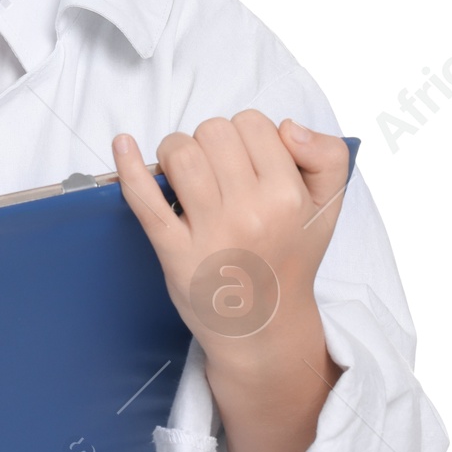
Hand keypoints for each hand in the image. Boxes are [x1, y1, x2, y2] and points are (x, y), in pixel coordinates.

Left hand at [111, 112, 350, 362]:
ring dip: (175, 152)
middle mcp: (251, 213)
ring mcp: (210, 233)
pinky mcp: (175, 252)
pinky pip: (145, 200)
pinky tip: (123, 145)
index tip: (243, 158)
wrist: (265, 327)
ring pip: (180, 155)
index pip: (252, 124)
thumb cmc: (289, 257)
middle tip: (213, 169)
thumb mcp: (327, 208)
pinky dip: (129, 167)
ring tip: (183, 173)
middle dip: (208, 140)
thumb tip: (288, 127)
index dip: (244, 133)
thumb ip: (327, 156)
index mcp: (288, 196)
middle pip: (213, 132)